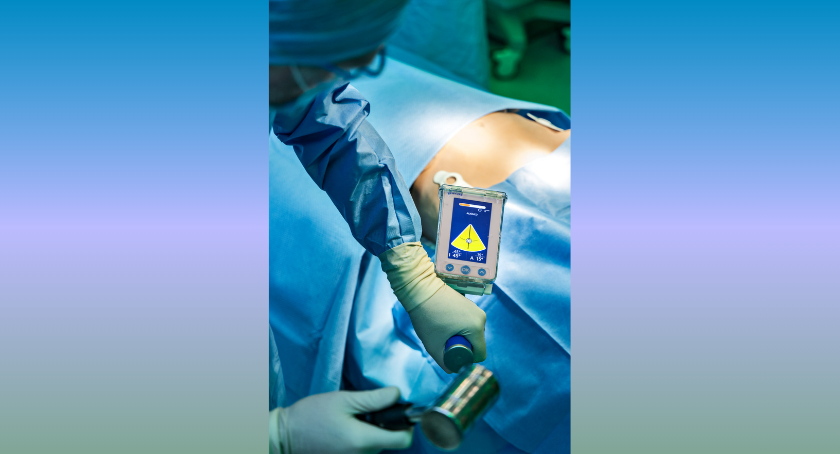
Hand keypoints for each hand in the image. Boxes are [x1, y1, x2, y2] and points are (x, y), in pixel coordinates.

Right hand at [270, 387, 411, 453]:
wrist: (285, 437)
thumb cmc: (312, 416)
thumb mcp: (343, 400)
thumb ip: (373, 399)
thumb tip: (398, 395)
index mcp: (364, 440)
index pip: (404, 440)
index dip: (407, 424)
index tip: (398, 411)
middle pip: (391, 442)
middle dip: (386, 424)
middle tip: (368, 409)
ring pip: (377, 445)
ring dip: (373, 430)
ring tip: (353, 417)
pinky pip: (364, 450)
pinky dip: (362, 438)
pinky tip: (346, 428)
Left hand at [379, 242, 486, 372]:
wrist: (420, 288)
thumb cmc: (426, 316)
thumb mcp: (433, 344)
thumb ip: (444, 362)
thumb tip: (452, 370)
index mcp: (477, 328)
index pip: (479, 354)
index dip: (466, 359)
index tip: (450, 354)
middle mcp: (481, 317)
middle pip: (475, 343)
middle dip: (462, 347)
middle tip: (443, 341)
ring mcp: (476, 309)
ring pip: (471, 333)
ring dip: (459, 336)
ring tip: (442, 330)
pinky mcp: (469, 304)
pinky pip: (468, 323)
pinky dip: (458, 327)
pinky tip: (443, 321)